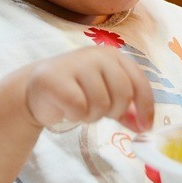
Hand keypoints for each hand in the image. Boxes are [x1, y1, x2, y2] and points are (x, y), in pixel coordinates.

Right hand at [24, 46, 153, 131]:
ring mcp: (76, 64)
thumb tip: (144, 126)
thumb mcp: (105, 95)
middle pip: (123, 94)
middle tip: (99, 112)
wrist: (35, 88)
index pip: (138, 81)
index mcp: (113, 55)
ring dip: (92, 115)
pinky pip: (79, 109)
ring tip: (79, 107)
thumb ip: (126, 108)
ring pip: (101, 104)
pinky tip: (66, 108)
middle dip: (114, 111)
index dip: (145, 107)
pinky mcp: (56, 79)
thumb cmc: (75, 90)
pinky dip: (75, 115)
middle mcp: (96, 55)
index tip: (145, 127)